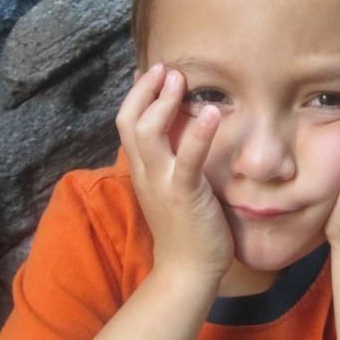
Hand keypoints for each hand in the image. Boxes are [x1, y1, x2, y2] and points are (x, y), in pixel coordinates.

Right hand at [116, 64, 233, 282]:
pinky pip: (188, 159)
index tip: (152, 72)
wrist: (187, 270)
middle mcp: (145, 173)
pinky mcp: (185, 194)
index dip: (136, 95)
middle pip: (129, 120)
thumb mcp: (171, 188)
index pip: (127, 123)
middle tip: (165, 68)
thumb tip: (182, 133)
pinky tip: (212, 112)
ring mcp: (162, 183)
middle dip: (145, 90)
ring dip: (163, 102)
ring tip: (180, 79)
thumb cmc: (186, 228)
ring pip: (148, 133)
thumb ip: (171, 161)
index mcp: (142, 170)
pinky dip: (198, 133)